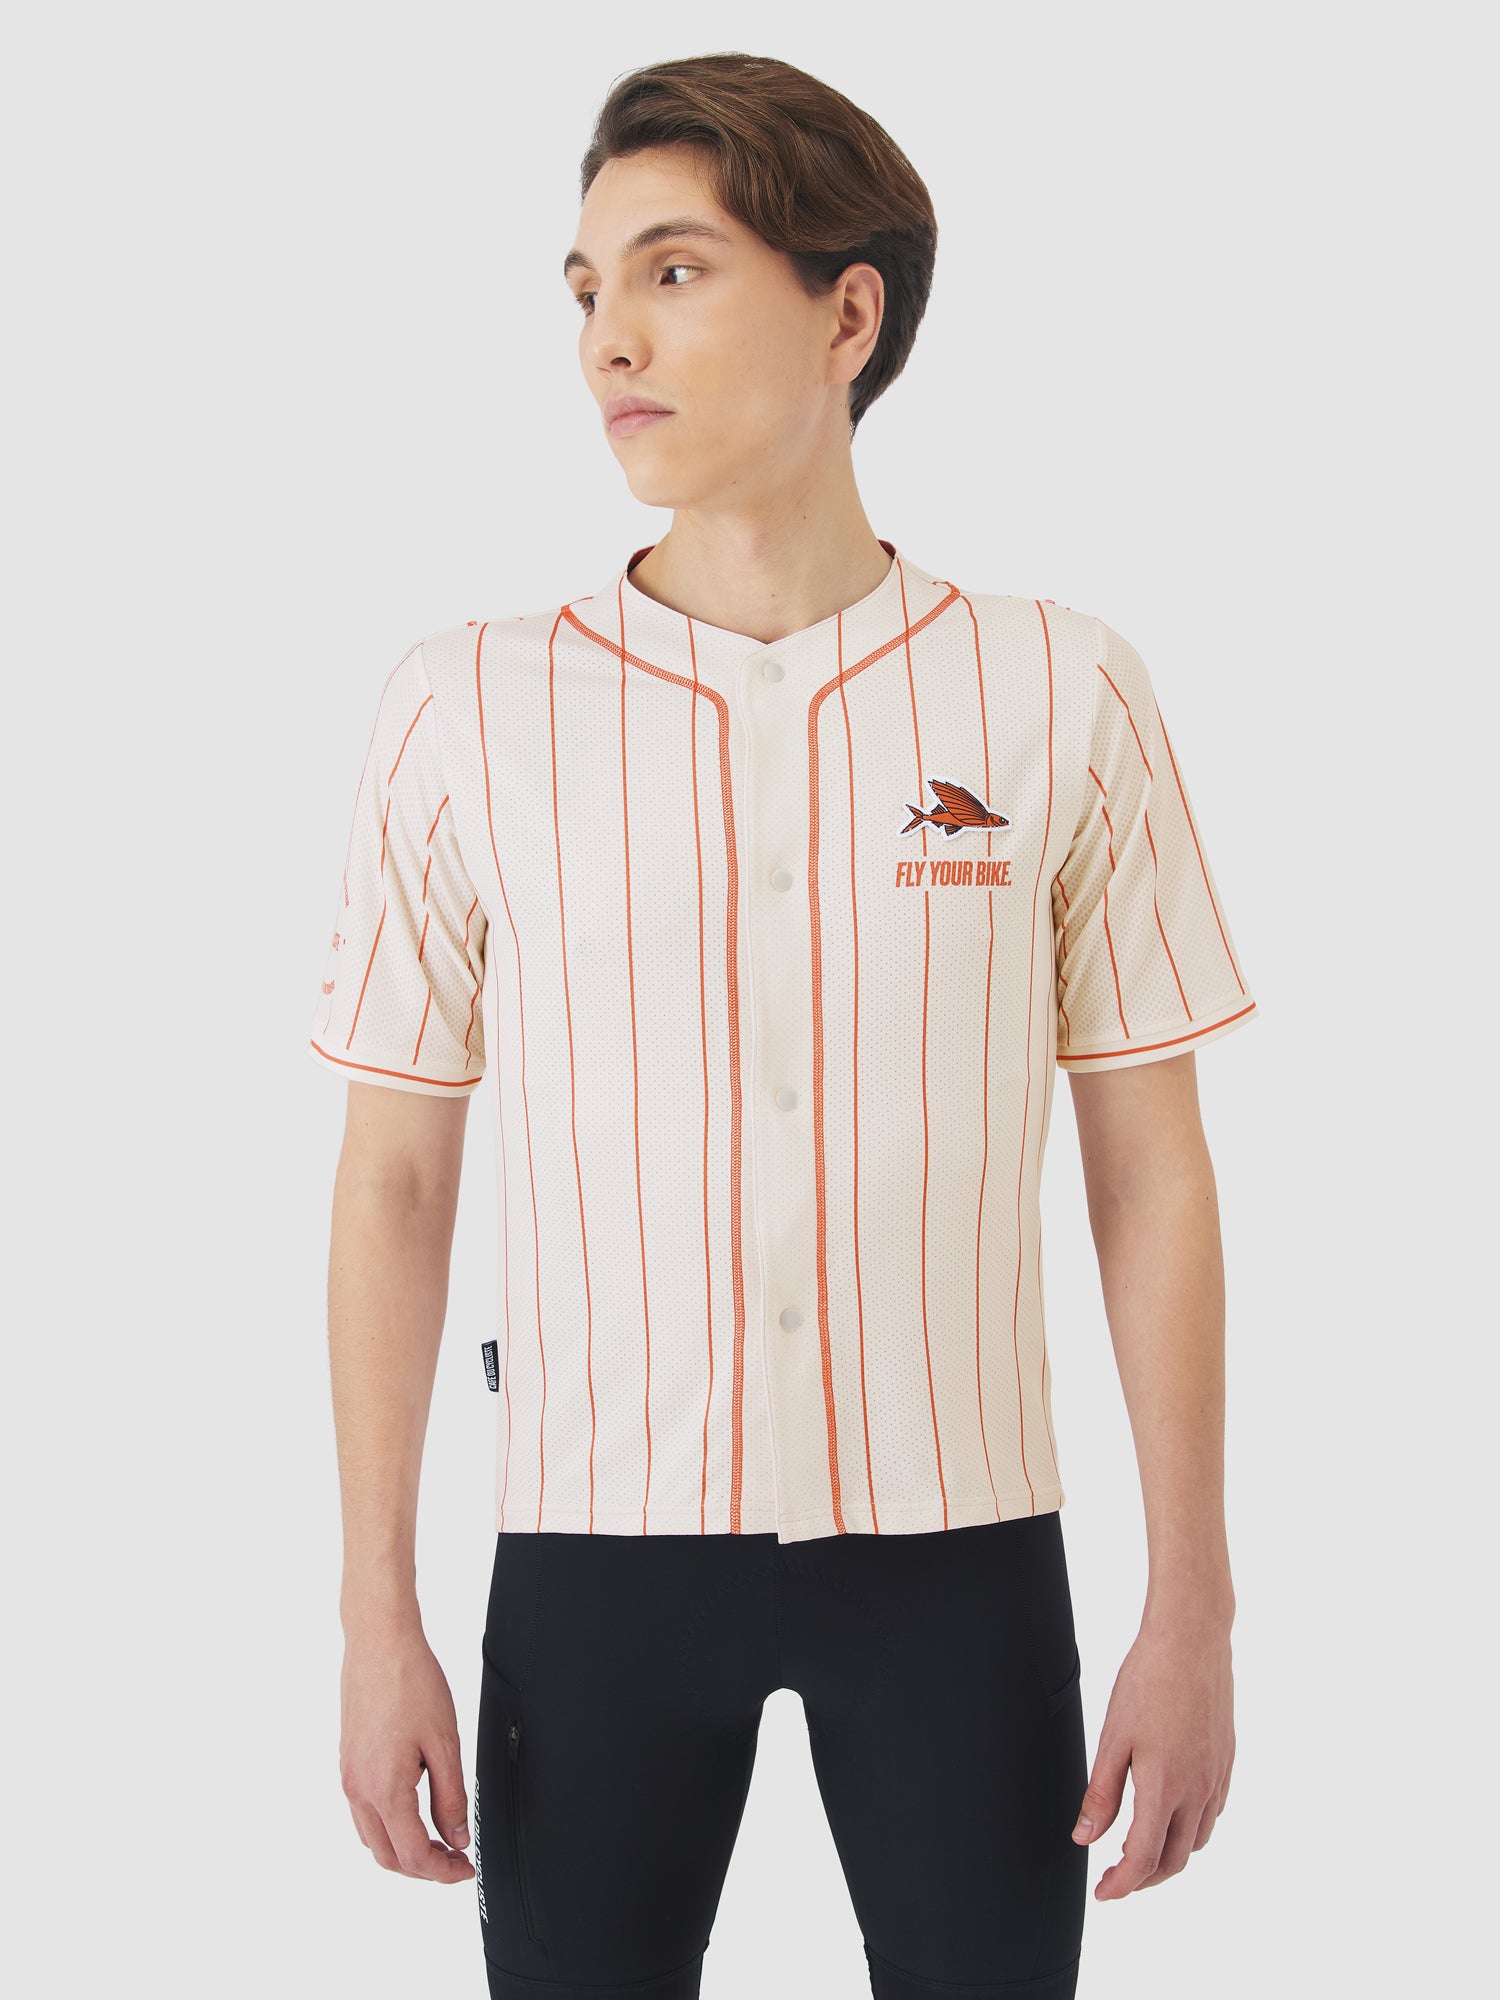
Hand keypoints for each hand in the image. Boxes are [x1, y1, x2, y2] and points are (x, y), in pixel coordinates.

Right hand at [339, 1619, 475, 1882]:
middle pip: (388, 1856)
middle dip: (424, 1868)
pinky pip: (364, 1813)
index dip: (443, 1872)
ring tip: (439, 1839)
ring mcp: (349, 1776)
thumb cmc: (411, 1682)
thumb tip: (457, 1837)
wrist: (378, 1641)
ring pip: (372, 1838)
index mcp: (384, 1789)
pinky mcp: (348, 1761)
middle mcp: (359, 1790)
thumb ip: (451, 1797)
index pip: (413, 1855)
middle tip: (456, 1860)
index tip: (467, 1869)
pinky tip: (413, 1812)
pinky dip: (388, 1827)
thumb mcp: (444, 1743)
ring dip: (404, 1850)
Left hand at [1070, 1607, 1233, 1898]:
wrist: (1192, 1640)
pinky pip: (1212, 1814)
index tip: (1103, 1893)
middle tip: (1116, 1877)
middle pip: (1173, 1859)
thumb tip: (1085, 1838)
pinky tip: (1171, 1814)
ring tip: (1140, 1849)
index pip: (1143, 1859)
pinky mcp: (1226, 1761)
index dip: (1121, 1884)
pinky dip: (1191, 1829)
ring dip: (1169, 1856)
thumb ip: (1101, 1794)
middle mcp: (1198, 1791)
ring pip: (1197, 1840)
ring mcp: (1217, 1777)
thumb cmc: (1148, 1681)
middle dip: (1144, 1878)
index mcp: (1165, 1788)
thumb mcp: (1113, 1738)